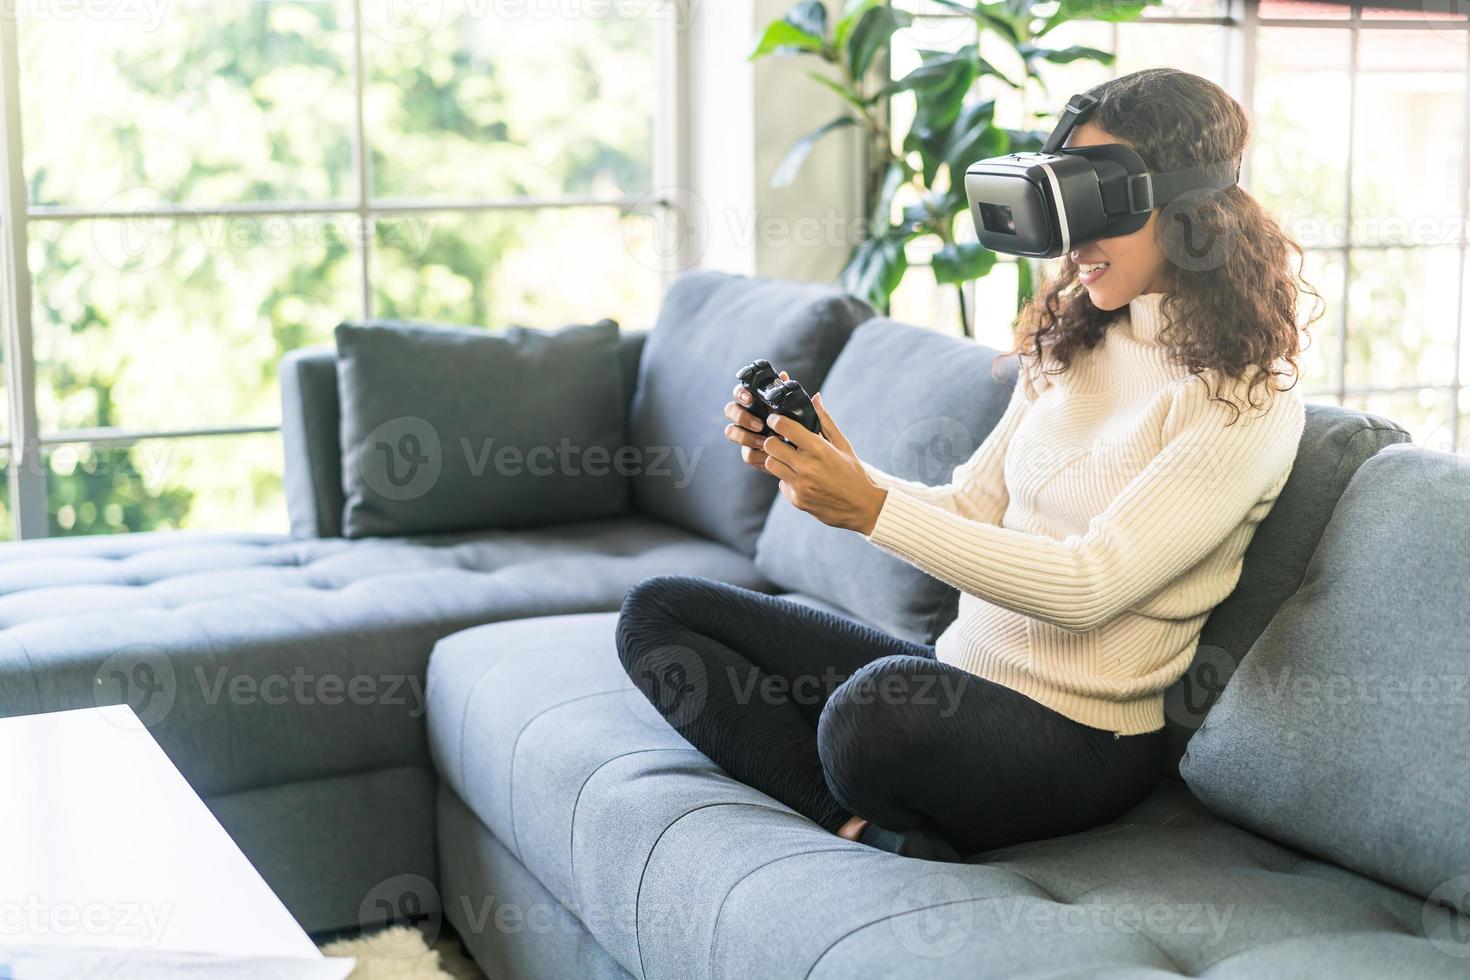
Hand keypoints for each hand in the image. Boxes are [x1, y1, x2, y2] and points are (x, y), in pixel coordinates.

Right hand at [723, 370, 787, 472]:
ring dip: (745, 436)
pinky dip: (757, 454)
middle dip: (741, 416)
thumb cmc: (794, 424)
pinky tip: (769, 454)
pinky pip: (745, 453)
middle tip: (759, 424)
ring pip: (730, 431)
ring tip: (764, 441)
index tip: (750, 398)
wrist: (802, 450)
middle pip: (730, 410)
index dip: (740, 393)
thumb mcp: (793, 408)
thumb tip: (784, 375)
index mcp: (754, 402)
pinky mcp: (749, 452)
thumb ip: (786, 393)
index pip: (739, 392)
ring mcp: (744, 434)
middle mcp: (745, 416)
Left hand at [761, 393, 887, 535]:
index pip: (785, 426)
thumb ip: (825, 421)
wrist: (862, 507)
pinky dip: (787, 479)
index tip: (776, 420)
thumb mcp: (842, 444)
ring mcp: (800, 485)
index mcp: (819, 449)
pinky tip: (802, 479)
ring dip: (777, 459)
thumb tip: (815, 398)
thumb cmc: (853, 473)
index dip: (776, 420)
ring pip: (771, 464)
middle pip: (770, 444)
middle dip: (773, 439)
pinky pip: (781, 483)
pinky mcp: (796, 499)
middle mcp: (807, 467)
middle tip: (780, 440)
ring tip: (790, 460)